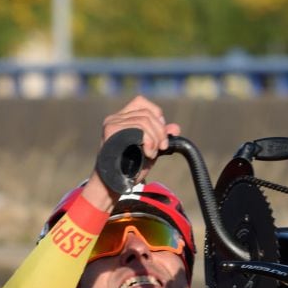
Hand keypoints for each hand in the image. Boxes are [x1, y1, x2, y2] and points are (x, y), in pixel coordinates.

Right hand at [86, 96, 181, 210]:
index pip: (141, 102)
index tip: (161, 133)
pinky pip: (138, 129)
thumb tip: (176, 128)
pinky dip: (149, 141)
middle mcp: (115, 118)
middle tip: (162, 148)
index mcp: (122, 118)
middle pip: (147, 113)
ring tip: (152, 153)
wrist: (113, 185)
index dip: (156, 114)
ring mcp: (112, 124)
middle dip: (160, 131)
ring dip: (155, 138)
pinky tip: (148, 154)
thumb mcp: (150, 150)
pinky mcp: (111, 131)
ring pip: (144, 120)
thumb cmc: (129, 169)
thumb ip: (161, 137)